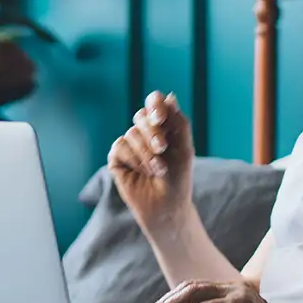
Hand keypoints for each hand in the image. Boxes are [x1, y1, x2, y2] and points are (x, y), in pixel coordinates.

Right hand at [107, 90, 193, 228]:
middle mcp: (144, 132)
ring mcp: (129, 144)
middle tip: (163, 149)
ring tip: (157, 170)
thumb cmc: (178, 179)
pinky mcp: (117, 157)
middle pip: (142, 116)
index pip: (154, 102)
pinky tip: (141, 173)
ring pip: (132, 133)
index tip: (160, 119)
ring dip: (147, 153)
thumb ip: (179, 123)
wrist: (166, 206)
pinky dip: (134, 159)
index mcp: (162, 125)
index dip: (155, 105)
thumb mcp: (185, 149)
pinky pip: (120, 147)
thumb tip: (170, 96)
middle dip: (154, 133)